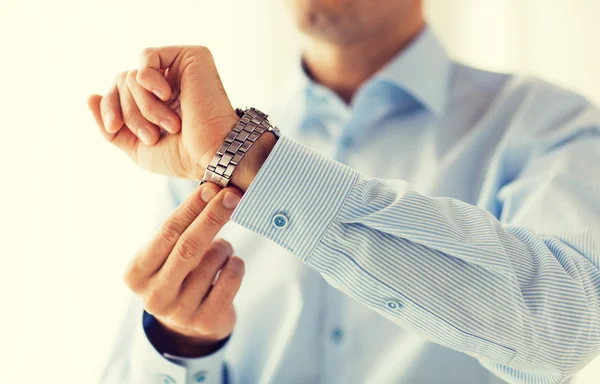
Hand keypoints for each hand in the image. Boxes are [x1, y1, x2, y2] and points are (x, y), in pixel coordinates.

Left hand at [88, 46, 239, 179]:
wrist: (211, 155)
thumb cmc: (181, 156)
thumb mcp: (136, 148)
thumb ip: (111, 126)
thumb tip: (91, 96)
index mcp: (157, 102)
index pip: (118, 92)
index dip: (109, 108)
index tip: (115, 128)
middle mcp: (168, 83)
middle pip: (123, 83)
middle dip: (130, 113)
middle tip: (152, 136)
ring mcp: (180, 69)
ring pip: (133, 74)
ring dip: (144, 106)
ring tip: (169, 125)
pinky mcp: (191, 57)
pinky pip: (149, 57)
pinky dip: (149, 79)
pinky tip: (168, 95)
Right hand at [124, 182, 243, 356]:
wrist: (189, 326)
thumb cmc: (179, 275)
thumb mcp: (169, 254)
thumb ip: (183, 228)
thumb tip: (214, 190)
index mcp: (137, 274)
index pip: (166, 232)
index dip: (191, 208)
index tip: (210, 188)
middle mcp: (154, 295)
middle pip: (188, 247)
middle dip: (212, 217)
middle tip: (232, 195)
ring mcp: (180, 312)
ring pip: (212, 261)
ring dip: (224, 246)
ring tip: (221, 250)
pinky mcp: (205, 322)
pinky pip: (230, 279)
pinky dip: (236, 264)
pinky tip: (231, 265)